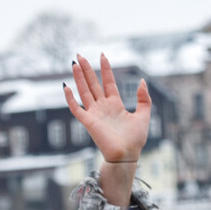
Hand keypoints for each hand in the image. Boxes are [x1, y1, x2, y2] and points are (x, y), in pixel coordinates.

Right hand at [65, 54, 151, 206]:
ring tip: (75, 63)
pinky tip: (66, 87)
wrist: (127, 154)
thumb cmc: (136, 138)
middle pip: (93, 83)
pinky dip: (70, 99)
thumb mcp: (144, 114)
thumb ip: (144, 97)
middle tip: (80, 55)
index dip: (105, 69)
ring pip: (84, 91)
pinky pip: (76, 108)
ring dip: (79, 78)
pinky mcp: (88, 122)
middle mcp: (103, 107)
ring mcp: (94, 114)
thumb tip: (141, 80)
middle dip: (87, 69)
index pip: (108, 82)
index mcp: (115, 104)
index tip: (102, 55)